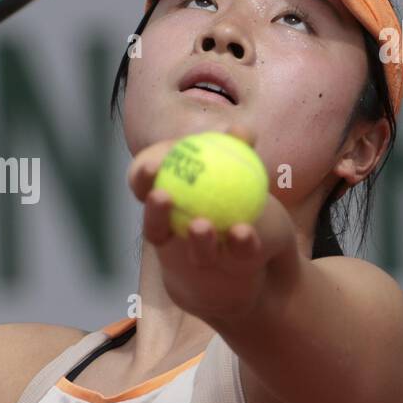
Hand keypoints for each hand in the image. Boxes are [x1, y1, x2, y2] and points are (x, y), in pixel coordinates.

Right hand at [128, 123, 292, 321]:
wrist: (259, 248)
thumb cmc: (236, 199)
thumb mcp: (237, 174)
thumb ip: (237, 151)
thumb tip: (240, 130)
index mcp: (168, 203)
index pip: (145, 188)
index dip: (142, 177)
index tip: (152, 164)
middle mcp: (175, 236)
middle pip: (154, 226)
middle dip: (154, 210)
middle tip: (162, 195)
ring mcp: (197, 259)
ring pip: (190, 252)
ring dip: (196, 239)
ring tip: (201, 225)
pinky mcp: (228, 272)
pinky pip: (233, 257)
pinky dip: (239, 243)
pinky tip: (244, 232)